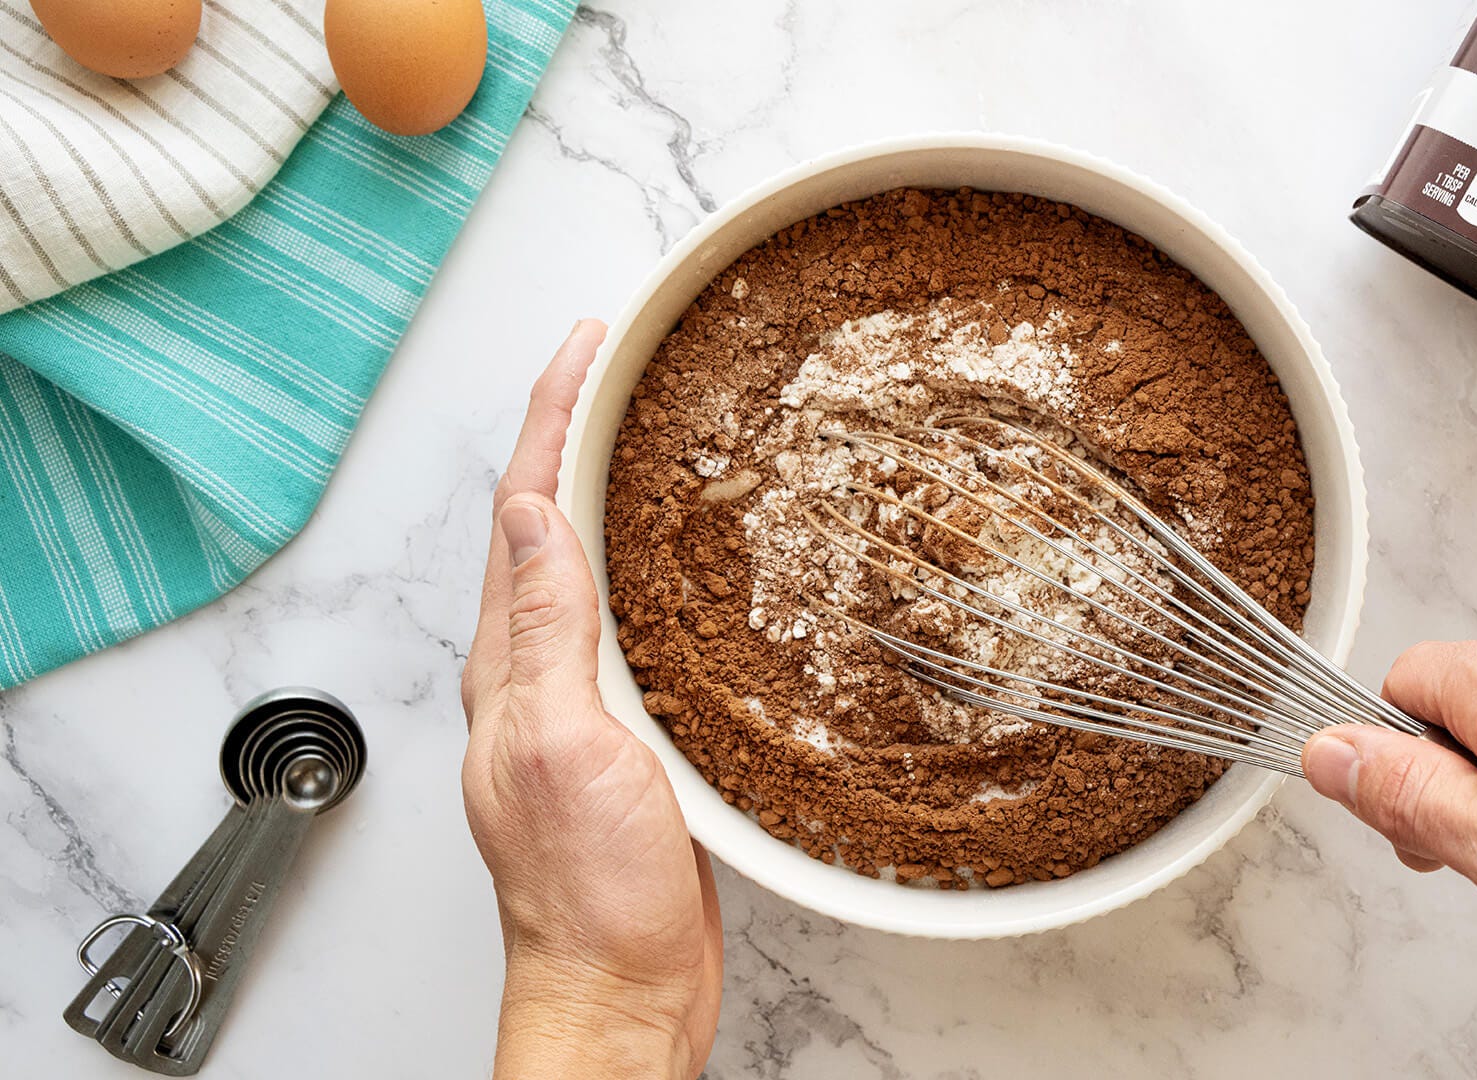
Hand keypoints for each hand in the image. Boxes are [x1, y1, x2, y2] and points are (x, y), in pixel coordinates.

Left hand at [461, 321, 722, 1079]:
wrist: (619, 988)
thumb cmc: (590, 893)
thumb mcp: (565, 747)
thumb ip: (546, 632)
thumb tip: (528, 514)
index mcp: (509, 665)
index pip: (521, 507)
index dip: (552, 413)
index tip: (588, 340)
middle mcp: (532, 672)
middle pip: (544, 519)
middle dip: (573, 426)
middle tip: (617, 354)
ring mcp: (576, 701)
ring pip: (585, 563)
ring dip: (608, 485)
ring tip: (647, 423)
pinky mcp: (622, 733)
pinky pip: (624, 620)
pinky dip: (645, 562)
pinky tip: (682, 557)